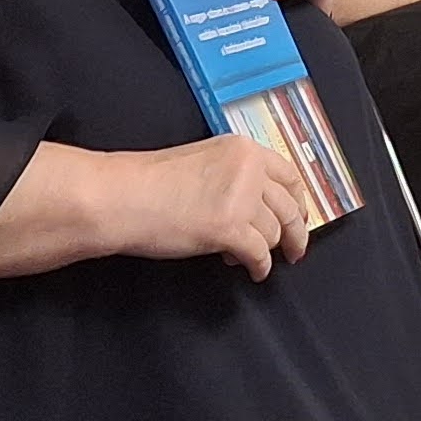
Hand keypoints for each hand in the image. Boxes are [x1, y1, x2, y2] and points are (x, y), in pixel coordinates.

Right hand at [92, 136, 316, 280]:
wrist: (120, 197)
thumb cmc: (148, 183)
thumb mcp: (202, 163)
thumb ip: (233, 178)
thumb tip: (254, 207)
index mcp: (241, 149)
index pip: (289, 174)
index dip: (298, 200)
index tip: (299, 216)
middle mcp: (248, 169)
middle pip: (290, 206)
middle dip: (296, 232)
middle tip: (295, 249)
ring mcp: (241, 198)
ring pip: (274, 232)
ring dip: (265, 250)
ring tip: (248, 257)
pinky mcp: (230, 228)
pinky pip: (259, 254)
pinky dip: (259, 267)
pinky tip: (251, 271)